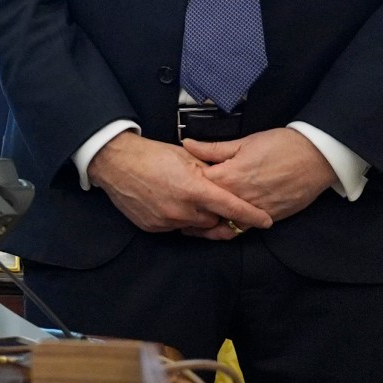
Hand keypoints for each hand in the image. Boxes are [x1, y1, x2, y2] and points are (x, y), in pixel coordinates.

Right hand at [88, 132, 272, 237]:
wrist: (115, 163)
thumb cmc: (151, 154)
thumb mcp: (186, 157)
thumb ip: (210, 172)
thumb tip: (229, 182)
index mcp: (195, 189)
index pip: (232, 207)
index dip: (252, 215)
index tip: (266, 221)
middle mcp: (182, 210)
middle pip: (215, 220)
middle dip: (218, 212)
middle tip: (212, 199)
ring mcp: (167, 221)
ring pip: (196, 226)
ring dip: (198, 216)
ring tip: (187, 198)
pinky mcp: (153, 227)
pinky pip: (176, 228)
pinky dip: (179, 218)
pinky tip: (170, 203)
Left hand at [184, 129, 335, 224]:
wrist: (317, 157)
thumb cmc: (281, 145)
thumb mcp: (244, 142)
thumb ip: (213, 149)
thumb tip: (187, 144)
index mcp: (228, 176)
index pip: (196, 188)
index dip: (184, 188)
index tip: (176, 187)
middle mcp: (239, 198)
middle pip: (207, 210)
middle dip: (193, 210)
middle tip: (180, 209)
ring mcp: (255, 210)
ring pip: (224, 225)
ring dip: (210, 224)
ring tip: (196, 222)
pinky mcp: (270, 217)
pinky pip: (245, 228)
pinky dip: (233, 227)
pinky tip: (224, 222)